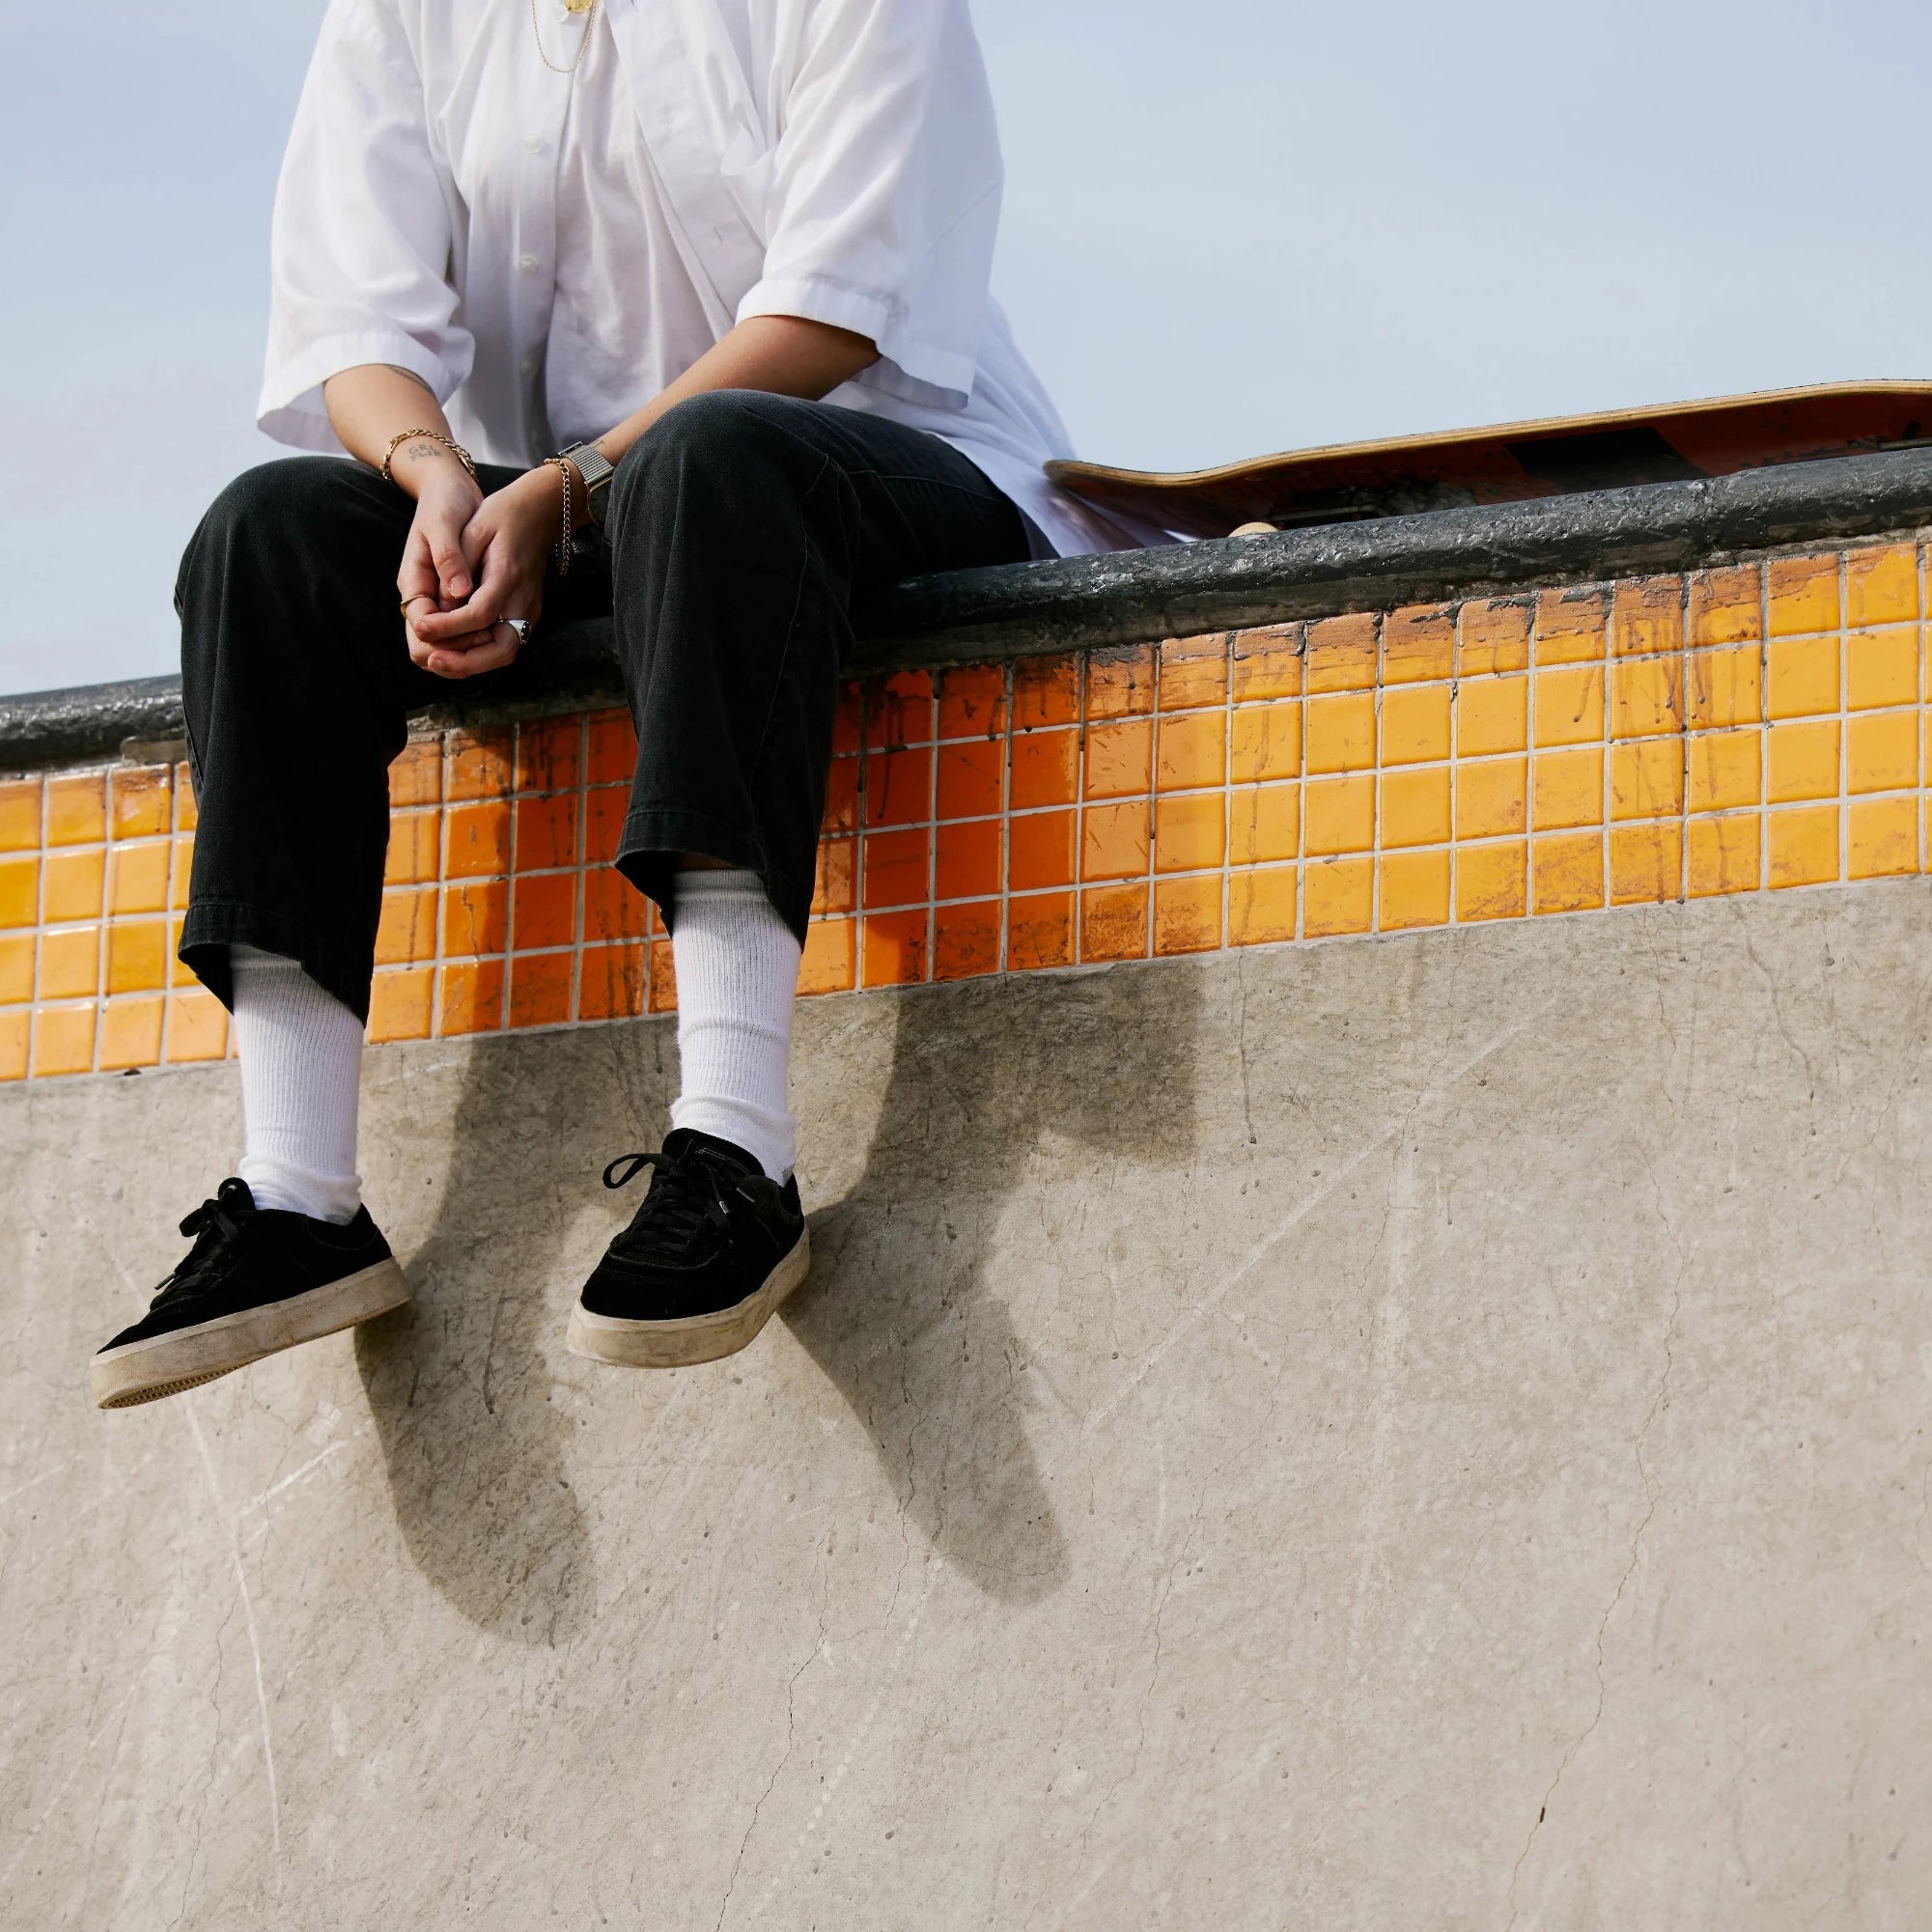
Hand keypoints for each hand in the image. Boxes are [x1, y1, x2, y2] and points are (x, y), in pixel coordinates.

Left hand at [408, 467, 561, 679]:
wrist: (539, 512)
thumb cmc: (502, 515)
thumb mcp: (473, 529)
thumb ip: (457, 563)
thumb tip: (442, 602)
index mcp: (508, 576)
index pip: (479, 615)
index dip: (448, 626)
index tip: (420, 627)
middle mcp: (524, 600)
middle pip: (501, 649)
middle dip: (466, 662)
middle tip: (433, 662)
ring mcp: (529, 610)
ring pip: (504, 653)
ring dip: (471, 663)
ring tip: (437, 661)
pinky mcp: (526, 614)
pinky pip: (504, 643)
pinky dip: (480, 653)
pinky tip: (453, 650)